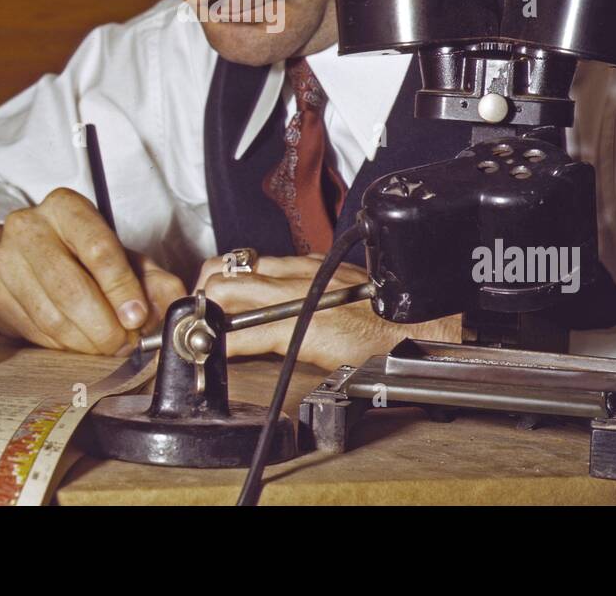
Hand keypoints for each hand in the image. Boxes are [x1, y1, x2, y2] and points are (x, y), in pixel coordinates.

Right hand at [0, 188, 184, 353]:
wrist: (24, 256)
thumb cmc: (80, 253)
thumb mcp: (121, 254)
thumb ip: (152, 278)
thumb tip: (171, 304)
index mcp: (65, 207)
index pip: (97, 249)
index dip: (121, 288)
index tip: (138, 317)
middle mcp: (29, 228)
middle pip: (71, 288)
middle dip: (105, 326)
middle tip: (126, 343)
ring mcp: (6, 262)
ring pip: (53, 316)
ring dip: (87, 342)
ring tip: (109, 345)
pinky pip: (37, 332)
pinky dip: (66, 346)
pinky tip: (81, 342)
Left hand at [194, 254, 461, 368]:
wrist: (418, 328)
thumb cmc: (386, 315)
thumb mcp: (341, 291)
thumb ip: (310, 293)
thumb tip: (284, 308)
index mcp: (305, 264)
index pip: (245, 261)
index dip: (218, 279)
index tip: (207, 299)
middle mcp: (293, 272)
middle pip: (225, 267)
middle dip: (201, 292)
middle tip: (197, 317)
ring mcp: (293, 296)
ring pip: (226, 290)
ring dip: (205, 313)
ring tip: (200, 334)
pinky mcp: (297, 324)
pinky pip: (245, 332)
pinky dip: (224, 343)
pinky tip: (217, 353)